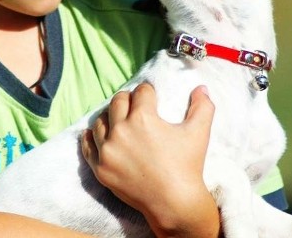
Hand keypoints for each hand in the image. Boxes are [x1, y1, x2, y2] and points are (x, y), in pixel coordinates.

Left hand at [81, 84, 219, 237]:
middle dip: (127, 99)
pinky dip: (90, 137)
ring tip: (117, 119)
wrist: (174, 203)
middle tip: (134, 105)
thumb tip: (202, 88)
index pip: (141, 92)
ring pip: (100, 121)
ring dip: (109, 117)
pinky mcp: (100, 168)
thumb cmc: (187, 166)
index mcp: (143, 118)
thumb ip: (203, 107)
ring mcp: (108, 150)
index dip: (148, 91)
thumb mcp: (198, 133)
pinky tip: (94, 133)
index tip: (150, 95)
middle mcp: (121, 130)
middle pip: (118, 101)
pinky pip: (88, 146)